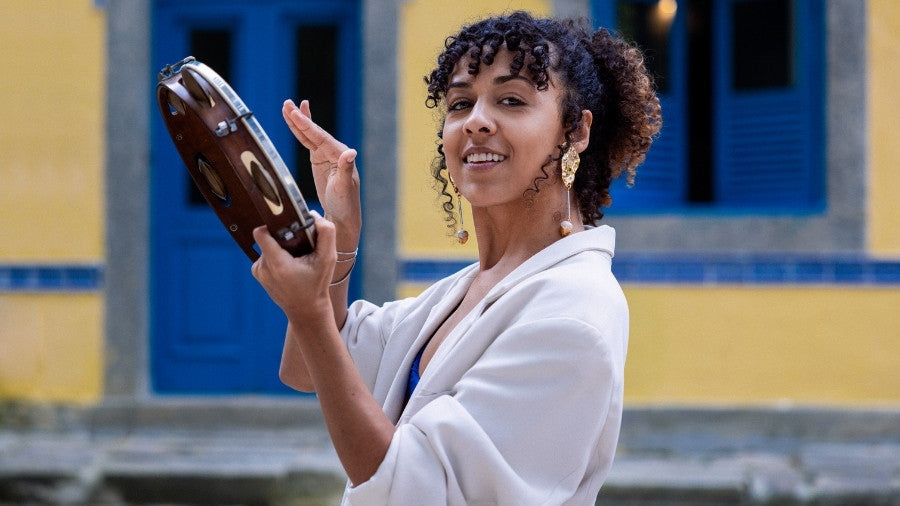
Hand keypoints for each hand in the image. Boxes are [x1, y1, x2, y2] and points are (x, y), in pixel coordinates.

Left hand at [251, 213, 336, 322]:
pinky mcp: (258, 274)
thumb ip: (326, 233)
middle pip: (269, 238)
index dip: (272, 225)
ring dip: (280, 248)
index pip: (261, 233)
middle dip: (283, 239)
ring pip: (267, 246)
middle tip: (299, 248)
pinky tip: (288, 267)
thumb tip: (313, 215)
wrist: (306, 310)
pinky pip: (265, 256)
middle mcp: (264, 267)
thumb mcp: (328, 258)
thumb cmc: (317, 284)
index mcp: (278, 264)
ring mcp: (259, 272)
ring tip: (295, 260)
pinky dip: (276, 258)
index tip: (286, 226)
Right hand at [282, 100, 361, 232]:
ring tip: (287, 106)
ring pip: (309, 134)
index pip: (321, 137)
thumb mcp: (344, 187)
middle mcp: (334, 151)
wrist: (342, 215)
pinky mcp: (318, 159)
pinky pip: (307, 142)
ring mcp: (325, 154)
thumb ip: (346, 169)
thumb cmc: (345, 203)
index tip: (295, 114)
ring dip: (298, 120)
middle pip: (314, 131)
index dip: (307, 125)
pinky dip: (300, 131)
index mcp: (340, 155)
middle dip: (300, 118)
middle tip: (288, 104)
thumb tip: (351, 152)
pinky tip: (296, 120)